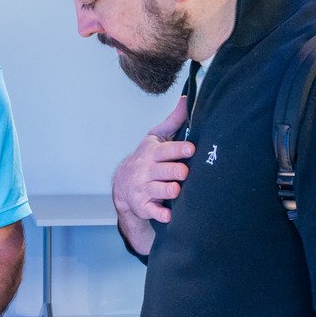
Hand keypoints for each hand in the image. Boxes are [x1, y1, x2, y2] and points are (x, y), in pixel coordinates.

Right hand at [113, 97, 194, 231]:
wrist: (124, 184)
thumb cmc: (147, 159)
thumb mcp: (156, 138)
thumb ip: (174, 121)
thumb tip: (188, 100)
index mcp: (153, 153)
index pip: (166, 150)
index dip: (179, 150)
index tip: (191, 149)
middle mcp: (147, 171)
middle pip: (163, 171)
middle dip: (174, 171)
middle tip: (184, 172)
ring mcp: (145, 189)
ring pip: (158, 190)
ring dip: (168, 190)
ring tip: (176, 189)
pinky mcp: (144, 206)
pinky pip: (152, 211)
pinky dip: (159, 214)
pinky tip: (168, 216)